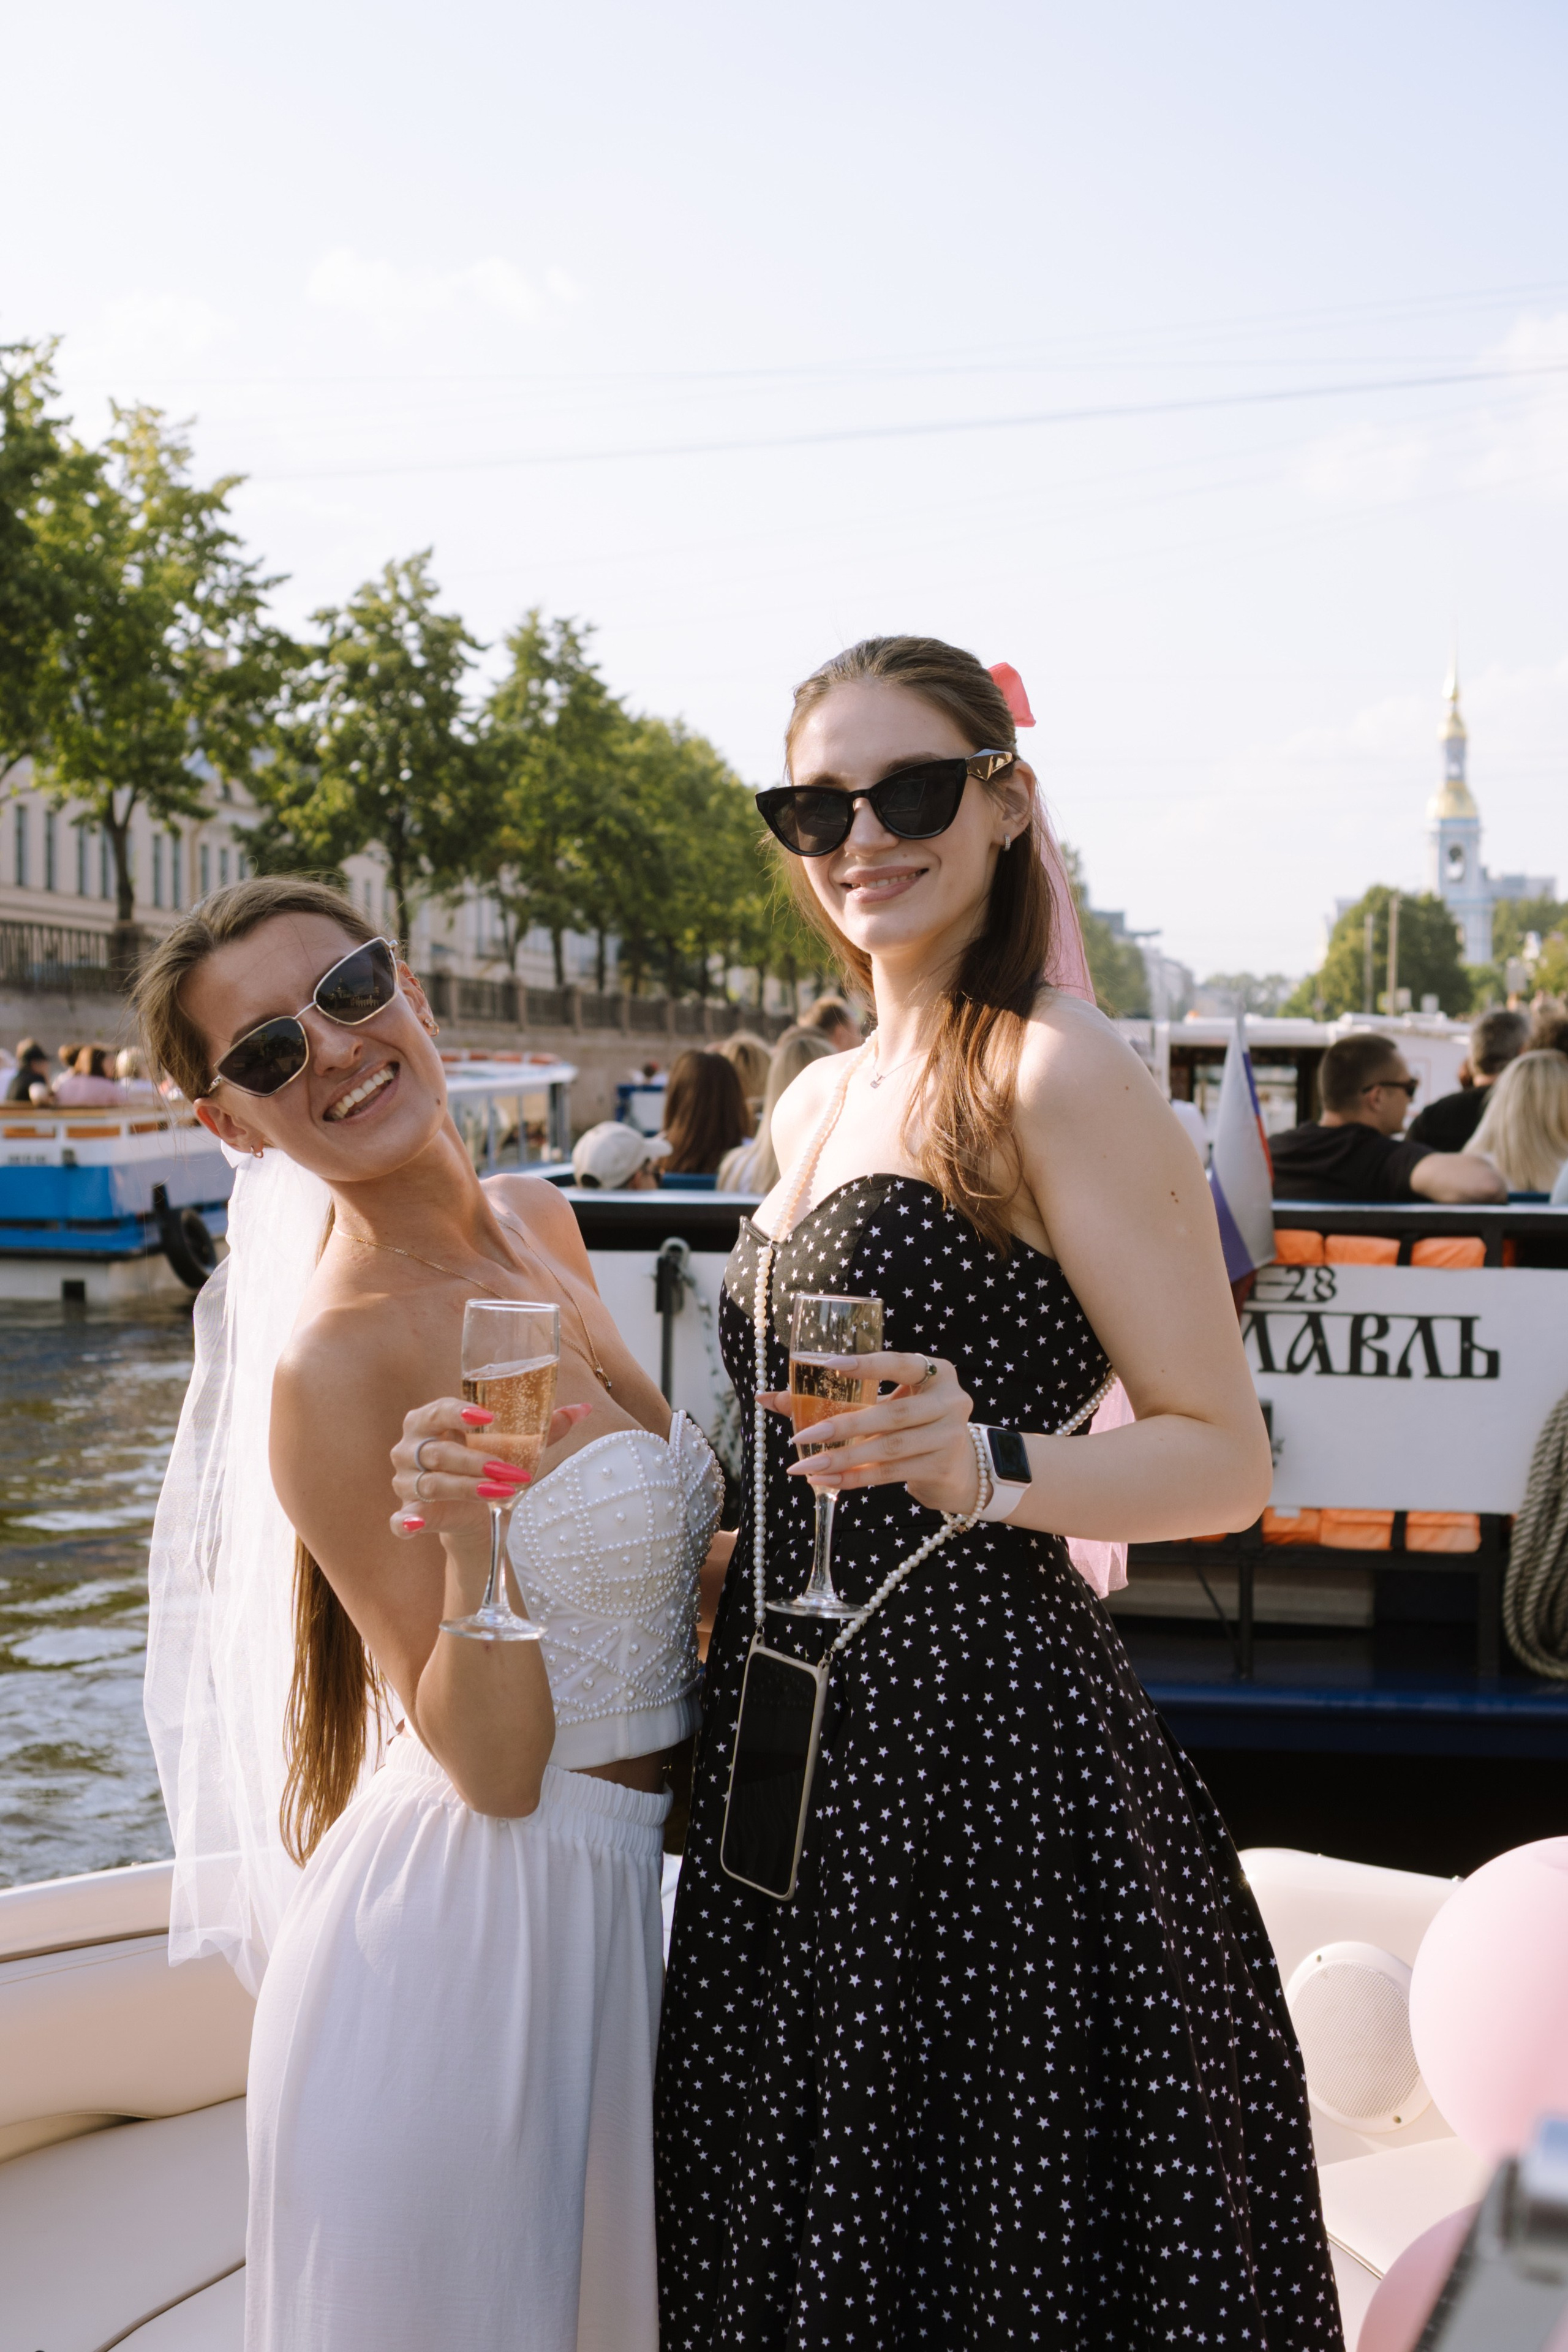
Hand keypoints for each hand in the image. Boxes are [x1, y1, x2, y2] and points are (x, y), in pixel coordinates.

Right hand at [389, 1397, 593, 1539]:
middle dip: (477, 1461)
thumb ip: (544, 1428)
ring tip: (503, 1492)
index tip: (486, 1417)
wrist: (475, 1510)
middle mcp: (410, 1449)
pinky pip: (399, 1520)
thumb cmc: (488, 1464)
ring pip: (431, 1485)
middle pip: (437, 1452)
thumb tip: (583, 1409)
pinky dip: (406, 1522)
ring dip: (467, 1489)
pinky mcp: (408, 1515)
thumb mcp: (514, 1447)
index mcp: (427, 1421)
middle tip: (512, 1471)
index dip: (458, 1412)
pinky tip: (417, 1524)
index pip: (437, 1411)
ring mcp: (405, 1483)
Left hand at [762, 1351, 980, 1516]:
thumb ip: (834, 1397)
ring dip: (844, 1459)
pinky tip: (827, 1481)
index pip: (901, 1364)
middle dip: (844, 1426)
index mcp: (937, 1371)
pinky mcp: (941, 1467)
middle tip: (802, 1436)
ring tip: (807, 1467)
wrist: (957, 1465)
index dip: (868, 1365)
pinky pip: (891, 1474)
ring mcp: (950, 1436)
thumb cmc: (908, 1422)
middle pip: (891, 1415)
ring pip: (889, 1449)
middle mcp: (950, 1401)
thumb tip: (766, 1398)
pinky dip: (855, 1478)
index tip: (831, 1365)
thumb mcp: (884, 1400)